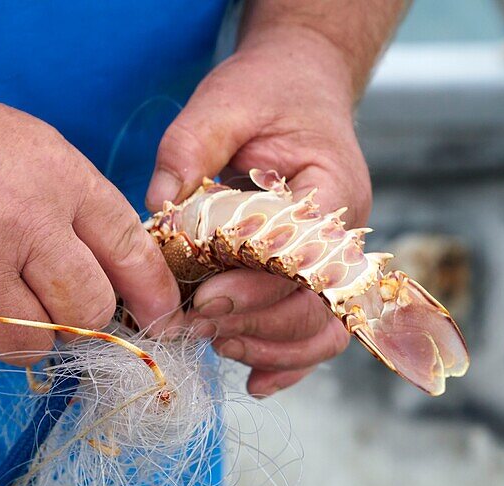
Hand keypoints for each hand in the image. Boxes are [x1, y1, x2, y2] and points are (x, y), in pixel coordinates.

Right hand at [0, 64, 179, 370]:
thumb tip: (122, 282)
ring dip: (15, 336)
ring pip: (29, 349)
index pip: (129, 253)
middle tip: (48, 305)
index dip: (152, 297)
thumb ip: (77, 210)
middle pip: (87, 315)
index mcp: (56, 181)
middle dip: (77, 321)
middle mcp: (21, 227)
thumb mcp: (30, 148)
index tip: (162, 322)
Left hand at [146, 32, 369, 395]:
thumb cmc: (266, 93)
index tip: (205, 296)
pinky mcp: (314, 279)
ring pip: (320, 330)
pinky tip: (251, 381)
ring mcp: (334, 262)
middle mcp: (344, 234)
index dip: (258, 285)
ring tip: (213, 344)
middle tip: (192, 325)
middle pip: (315, 304)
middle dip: (253, 323)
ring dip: (266, 347)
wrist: (301, 87)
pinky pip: (313, 334)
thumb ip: (189, 147)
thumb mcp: (223, 102)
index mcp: (331, 187)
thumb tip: (159, 206)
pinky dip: (286, 362)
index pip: (306, 255)